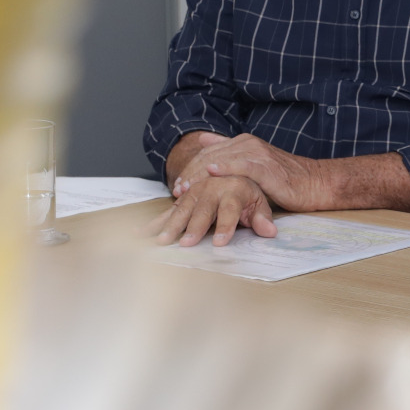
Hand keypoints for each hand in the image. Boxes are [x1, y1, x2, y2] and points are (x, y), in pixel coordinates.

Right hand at [149, 171, 277, 247]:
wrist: (229, 165)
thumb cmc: (247, 189)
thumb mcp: (260, 201)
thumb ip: (262, 217)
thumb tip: (270, 232)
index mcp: (233, 190)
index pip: (230, 210)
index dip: (225, 227)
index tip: (219, 243)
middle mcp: (212, 190)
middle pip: (203, 210)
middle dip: (194, 228)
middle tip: (187, 244)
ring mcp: (195, 193)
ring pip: (182, 209)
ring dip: (171, 225)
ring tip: (162, 241)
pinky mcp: (183, 198)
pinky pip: (168, 210)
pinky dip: (154, 221)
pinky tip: (139, 232)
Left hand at [176, 133, 330, 212]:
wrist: (315, 183)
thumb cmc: (285, 178)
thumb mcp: (254, 163)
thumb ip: (230, 151)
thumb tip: (204, 140)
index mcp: (243, 142)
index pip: (208, 153)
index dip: (190, 168)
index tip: (178, 185)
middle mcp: (248, 144)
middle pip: (210, 157)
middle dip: (191, 173)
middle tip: (178, 190)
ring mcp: (258, 154)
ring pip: (222, 161)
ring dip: (201, 174)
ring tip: (187, 187)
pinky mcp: (267, 167)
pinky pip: (243, 166)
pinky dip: (226, 167)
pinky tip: (213, 172)